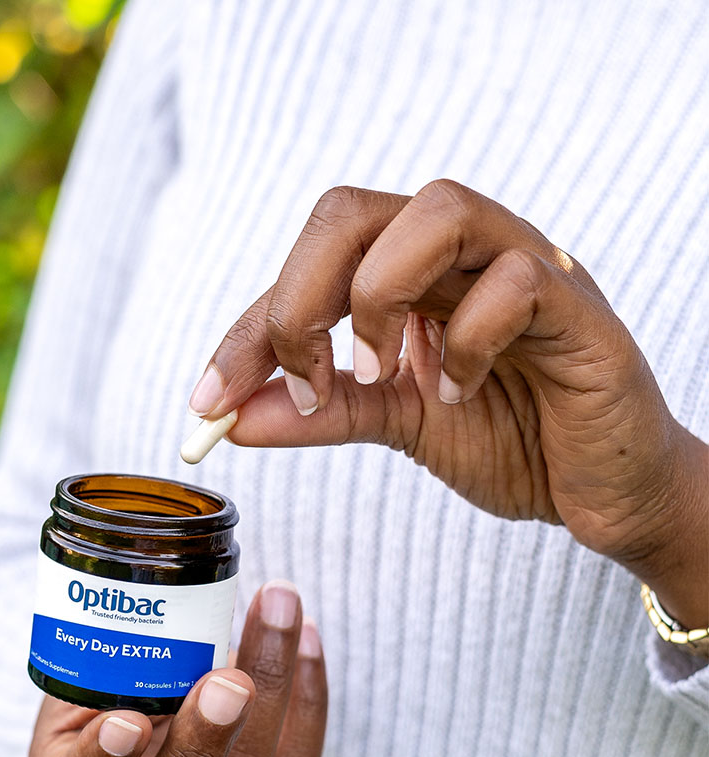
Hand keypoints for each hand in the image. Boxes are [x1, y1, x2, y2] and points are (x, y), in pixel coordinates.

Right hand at [27, 582, 326, 756]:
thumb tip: (150, 570)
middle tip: (231, 680)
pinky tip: (306, 640)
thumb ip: (107, 645)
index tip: (127, 719)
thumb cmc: (111, 680)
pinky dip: (306, 703)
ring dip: (273, 696)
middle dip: (207, 743)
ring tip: (279, 614)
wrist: (155, 716)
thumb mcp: (88, 662)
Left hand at [190, 182, 707, 627]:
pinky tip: (460, 396)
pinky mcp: (577, 308)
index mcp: (411, 272)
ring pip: (437, 211)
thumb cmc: (510, 440)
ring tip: (378, 377)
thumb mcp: (395, 424)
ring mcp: (522, 268)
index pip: (308, 266)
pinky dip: (467, 341)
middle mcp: (460, 253)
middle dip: (298, 298)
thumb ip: (319, 413)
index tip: (210, 403)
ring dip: (380, 299)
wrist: (600, 491)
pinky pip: (516, 282)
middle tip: (304, 382)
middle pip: (351, 211)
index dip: (248, 331)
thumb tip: (230, 417)